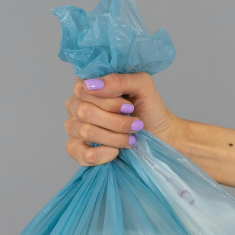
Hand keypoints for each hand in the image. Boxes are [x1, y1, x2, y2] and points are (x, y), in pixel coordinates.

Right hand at [64, 72, 180, 165]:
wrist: (159, 134)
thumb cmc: (148, 108)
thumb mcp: (141, 86)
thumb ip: (119, 80)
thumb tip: (92, 85)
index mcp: (88, 86)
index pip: (82, 89)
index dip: (107, 101)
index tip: (129, 107)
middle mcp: (77, 105)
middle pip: (84, 111)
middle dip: (115, 122)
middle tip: (135, 125)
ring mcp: (74, 127)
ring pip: (85, 132)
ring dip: (114, 138)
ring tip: (130, 139)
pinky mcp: (78, 149)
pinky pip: (83, 153)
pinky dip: (103, 154)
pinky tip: (116, 152)